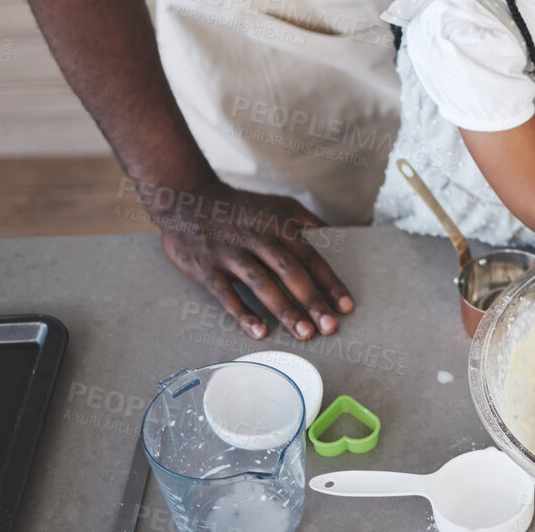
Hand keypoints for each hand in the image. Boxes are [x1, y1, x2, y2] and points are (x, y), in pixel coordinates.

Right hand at [147, 178, 352, 339]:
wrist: (188, 200)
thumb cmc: (239, 207)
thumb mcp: (277, 204)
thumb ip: (304, 219)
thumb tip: (331, 233)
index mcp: (279, 225)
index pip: (310, 257)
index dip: (329, 283)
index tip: (345, 306)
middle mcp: (258, 239)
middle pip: (291, 273)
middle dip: (313, 301)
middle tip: (330, 327)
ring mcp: (232, 254)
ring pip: (263, 285)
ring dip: (285, 311)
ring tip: (304, 333)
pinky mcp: (208, 268)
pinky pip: (227, 295)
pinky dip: (243, 314)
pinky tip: (259, 332)